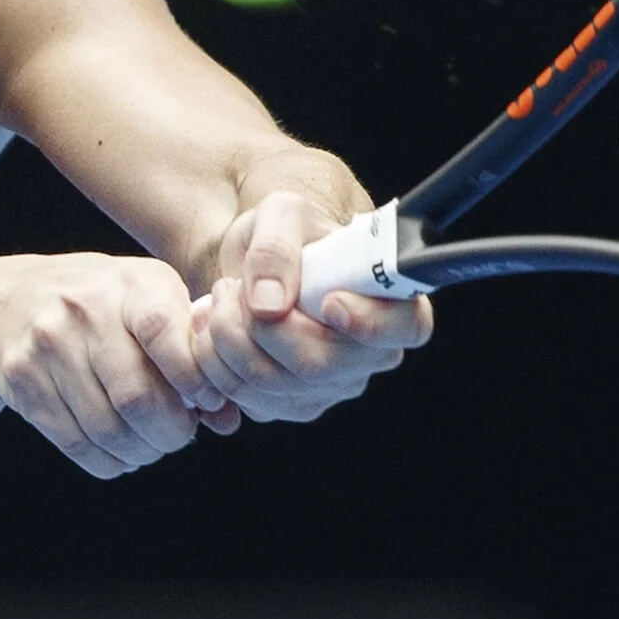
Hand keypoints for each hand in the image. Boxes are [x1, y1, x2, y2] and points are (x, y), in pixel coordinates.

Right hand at [0, 254, 239, 477]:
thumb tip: (227, 418)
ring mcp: (48, 345)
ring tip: (150, 445)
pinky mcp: (22, 379)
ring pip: (107, 428)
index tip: (208, 401)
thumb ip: (194, 352)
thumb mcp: (152, 303)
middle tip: (179, 436)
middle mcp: (85, 310)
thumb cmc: (105, 305)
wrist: (13, 301)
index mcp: (131, 284)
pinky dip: (108, 460)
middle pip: (137, 397)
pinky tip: (120, 451)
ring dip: (140, 451)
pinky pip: (74, 442)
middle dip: (170, 432)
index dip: (194, 380)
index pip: (167, 335)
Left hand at [196, 191, 432, 423]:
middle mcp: (369, 354)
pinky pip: (248, 400)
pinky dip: (215, 363)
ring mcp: (331, 386)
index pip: (405, 327)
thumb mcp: (281, 214)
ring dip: (227, 341)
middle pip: (319, 366)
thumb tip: (270, 305)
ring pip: (273, 387)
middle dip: (258, 328)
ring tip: (220, 299)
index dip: (370, 323)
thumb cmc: (288, 233)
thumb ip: (276, 248)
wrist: (258, 264)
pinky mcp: (291, 404)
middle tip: (231, 287)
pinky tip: (213, 327)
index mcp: (391, 301)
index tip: (329, 302)